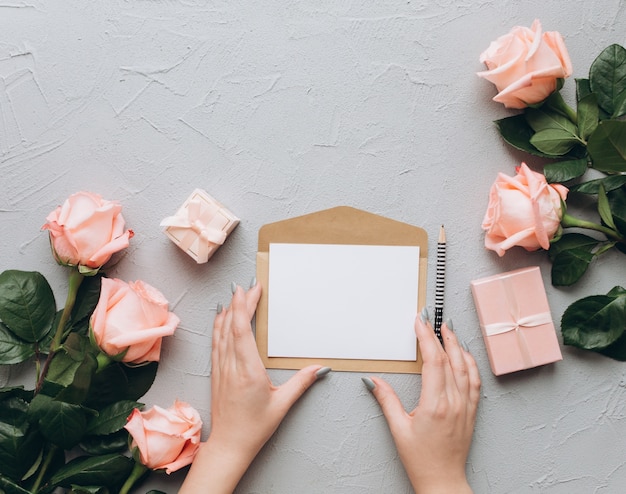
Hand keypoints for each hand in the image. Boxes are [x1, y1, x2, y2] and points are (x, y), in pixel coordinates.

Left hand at [180, 281, 328, 493]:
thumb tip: (319, 368)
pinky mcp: (216, 373)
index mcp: (247, 370)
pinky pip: (216, 343)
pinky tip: (221, 318)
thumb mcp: (282, 405)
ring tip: (235, 295)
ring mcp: (221, 369)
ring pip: (220, 332)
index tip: (250, 289)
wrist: (228, 446)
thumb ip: (301, 383)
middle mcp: (231, 366)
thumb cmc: (254, 428)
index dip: (244, 306)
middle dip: (238, 302)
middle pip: (231, 325)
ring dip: (227, 311)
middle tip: (247, 285)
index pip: (242, 330)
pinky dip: (218, 326)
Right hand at [364, 313, 479, 493]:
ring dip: (457, 345)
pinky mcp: (472, 411)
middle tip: (432, 318)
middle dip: (440, 334)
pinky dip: (470, 363)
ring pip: (465, 367)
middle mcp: (454, 402)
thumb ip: (386, 400)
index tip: (420, 322)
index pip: (433, 360)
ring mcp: (466, 406)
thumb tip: (374, 381)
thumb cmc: (422, 460)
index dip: (426, 337)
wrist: (443, 482)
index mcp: (435, 404)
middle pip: (450, 359)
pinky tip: (465, 355)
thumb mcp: (398, 429)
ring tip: (449, 329)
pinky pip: (475, 381)